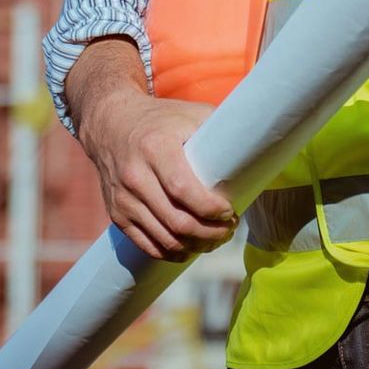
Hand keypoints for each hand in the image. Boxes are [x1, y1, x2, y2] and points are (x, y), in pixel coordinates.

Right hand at [68, 39, 236, 260]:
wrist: (110, 123)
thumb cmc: (161, 119)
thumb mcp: (190, 114)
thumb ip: (219, 128)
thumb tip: (259, 144)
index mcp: (155, 147)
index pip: (183, 189)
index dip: (210, 209)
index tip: (230, 212)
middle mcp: (134, 175)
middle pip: (176, 221)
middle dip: (209, 233)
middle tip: (229, 230)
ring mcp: (123, 198)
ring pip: (164, 239)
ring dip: (195, 247)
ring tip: (215, 240)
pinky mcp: (117, 214)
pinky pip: (147, 245)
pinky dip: (172, 253)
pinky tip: (190, 248)